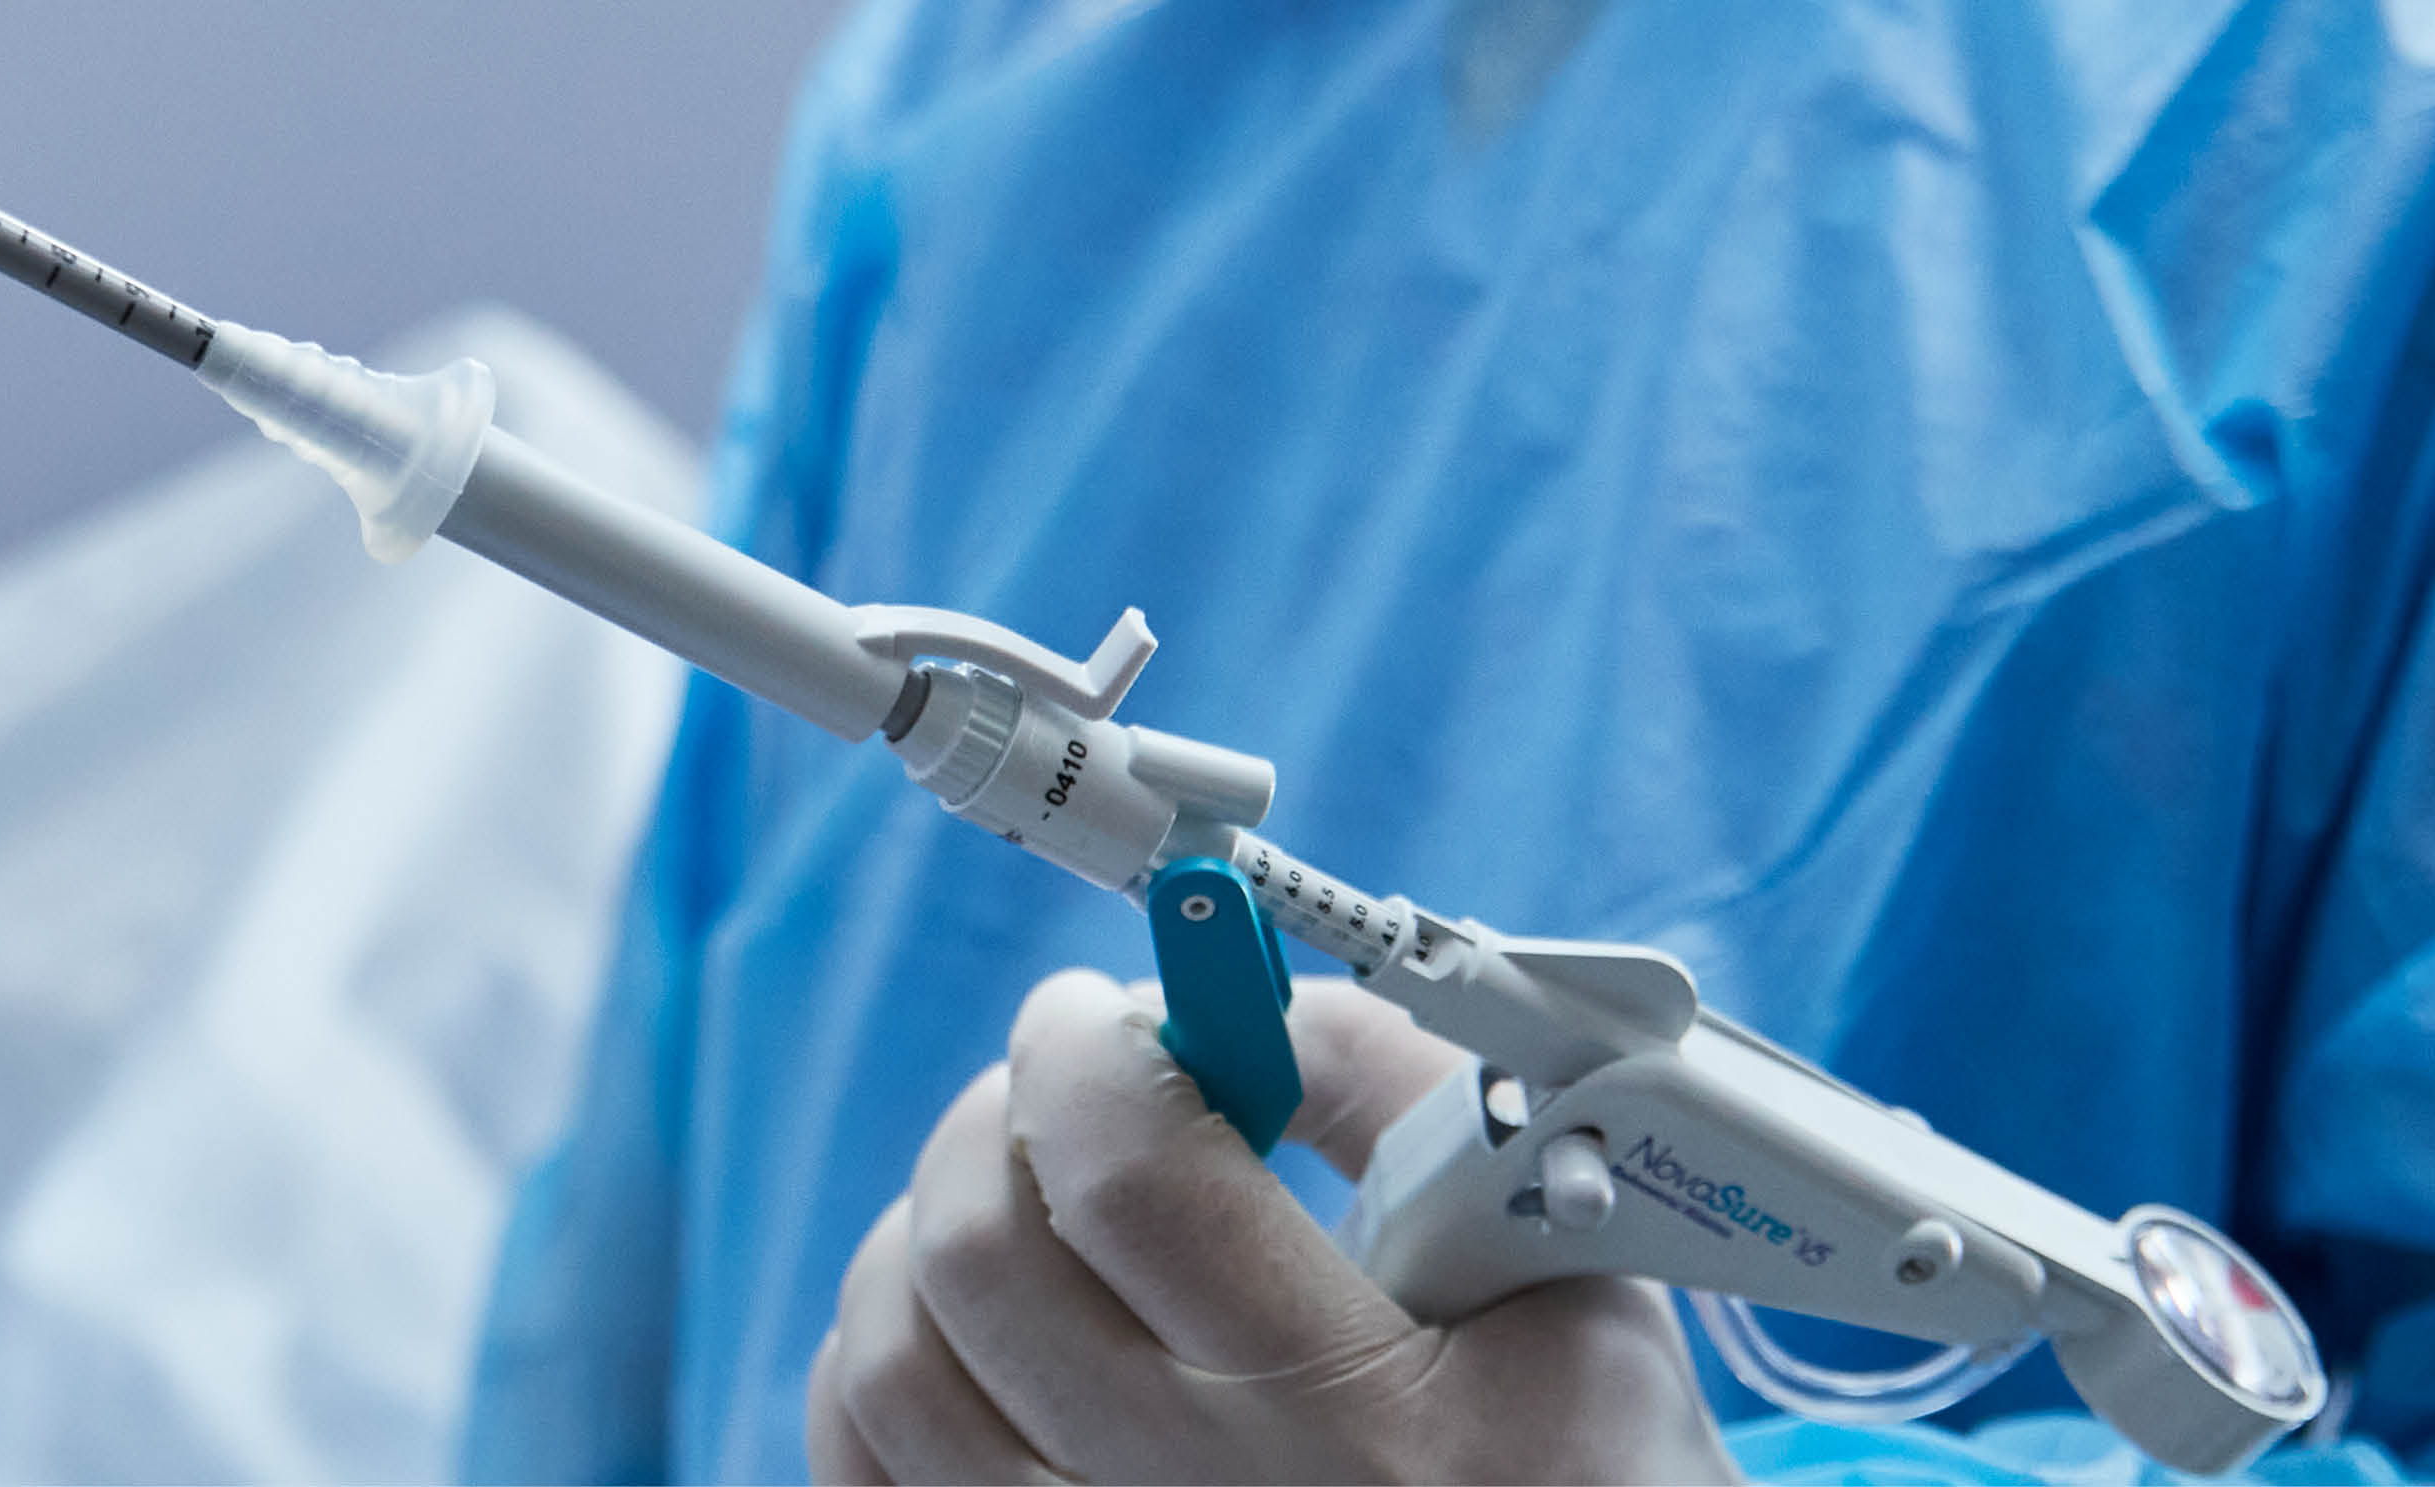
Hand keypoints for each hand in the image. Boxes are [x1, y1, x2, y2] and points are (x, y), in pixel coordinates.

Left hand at [807, 969, 1735, 1483]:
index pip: (1132, 1179)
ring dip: (928, 1234)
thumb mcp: (1565, 1269)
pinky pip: (861, 1471)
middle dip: (1002, 1120)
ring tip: (1022, 1199)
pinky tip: (969, 1324)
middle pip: (979, 1262)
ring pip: (890, 1367)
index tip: (1100, 1013)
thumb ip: (1407, 1095)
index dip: (1085, 1051)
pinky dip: (878, 1366)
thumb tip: (1227, 996)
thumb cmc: (1573, 1450)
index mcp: (1368, 1432)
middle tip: (1067, 1089)